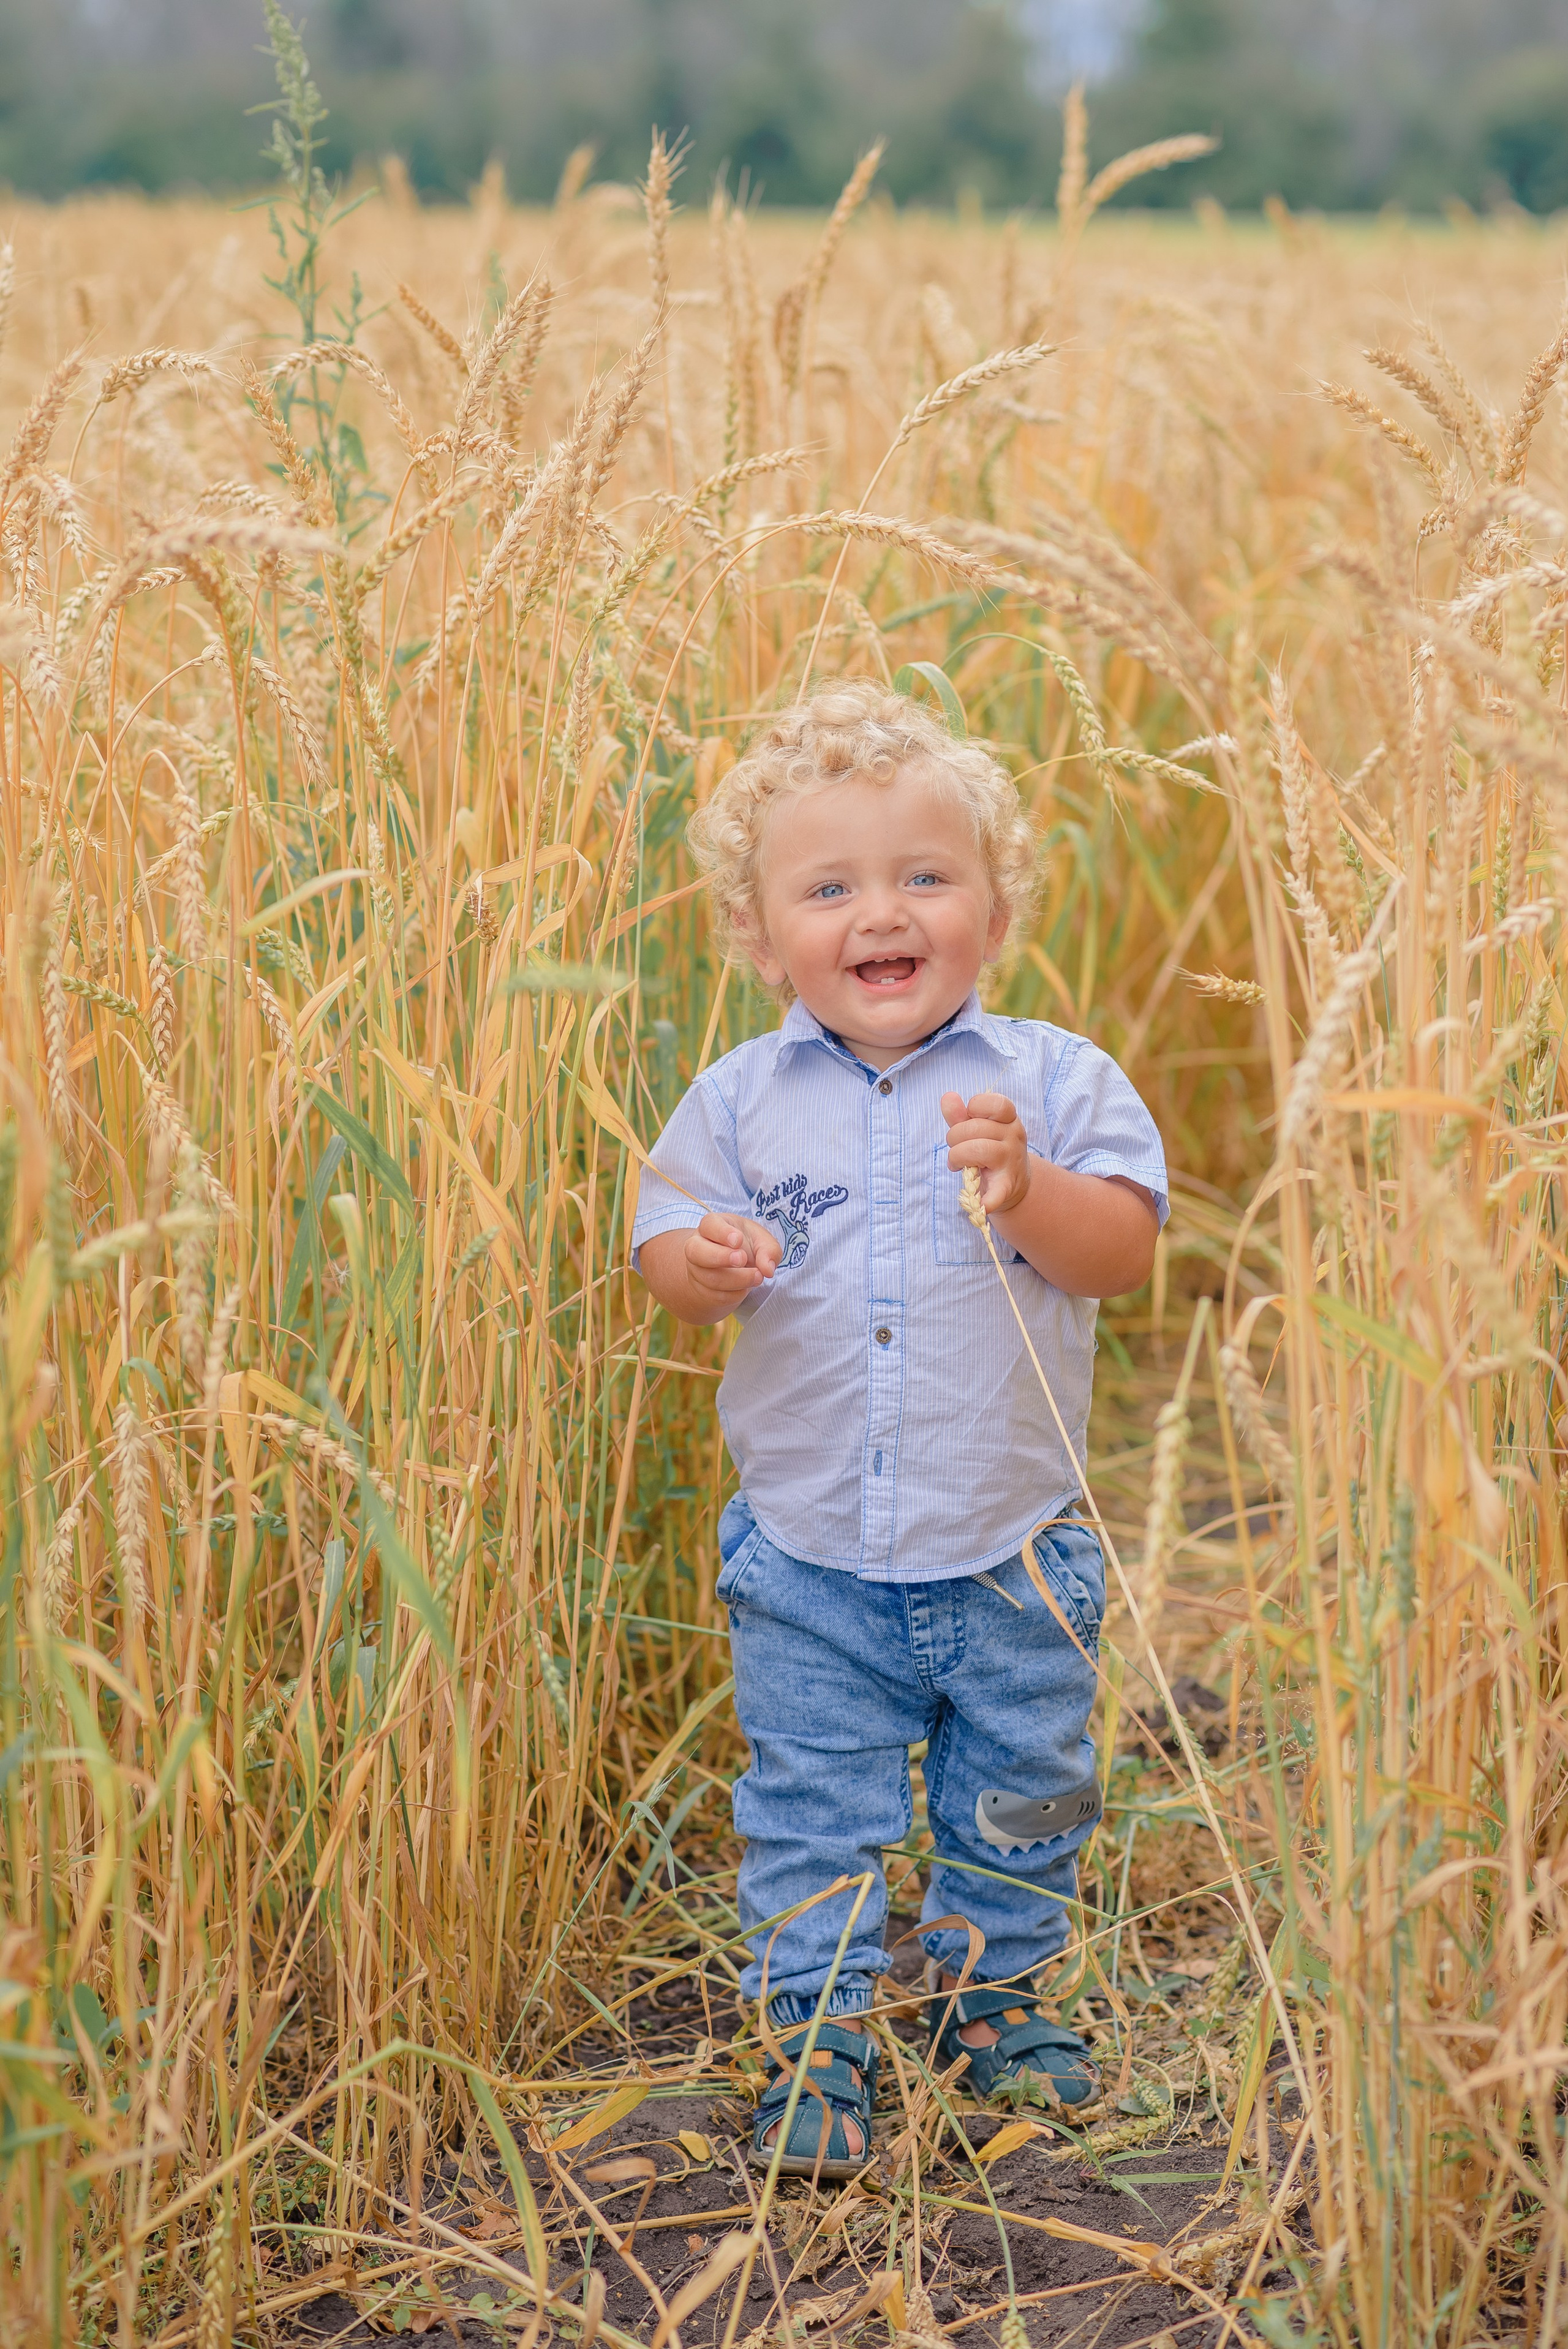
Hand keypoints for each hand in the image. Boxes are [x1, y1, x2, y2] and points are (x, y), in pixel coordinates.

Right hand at [682, 1212, 782, 1308]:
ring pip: (710, 1278)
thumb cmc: (745, 1246)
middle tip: (742, 1259)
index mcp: (711, 1226)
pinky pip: (717, 1296)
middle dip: (720, 1257)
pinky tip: (746, 1287)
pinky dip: (736, 1294)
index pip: (709, 1225)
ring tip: (757, 1276)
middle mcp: (697, 1246)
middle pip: (696, 1251)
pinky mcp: (702, 1290)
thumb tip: (768, 1269)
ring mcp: (696, 1269)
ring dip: (737, 1280)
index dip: (722, 1232)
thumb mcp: (761, 1239)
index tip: (738, 1240)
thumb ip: (769, 1250)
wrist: (732, 1267)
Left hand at [941, 1090, 1032, 1216]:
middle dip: (954, 1137)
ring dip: (956, 1157)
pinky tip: (981, 1205)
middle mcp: (1014, 1137)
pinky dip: (988, 1201)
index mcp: (1009, 1119)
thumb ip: (960, 1114)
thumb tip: (947, 1097)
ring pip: (977, 1150)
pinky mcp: (1006, 1186)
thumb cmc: (990, 1148)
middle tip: (955, 1147)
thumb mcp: (977, 1129)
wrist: (1013, 1181)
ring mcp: (1011, 1162)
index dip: (975, 1107)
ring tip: (955, 1164)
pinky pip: (997, 1192)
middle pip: (975, 1128)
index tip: (969, 1117)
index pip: (996, 1104)